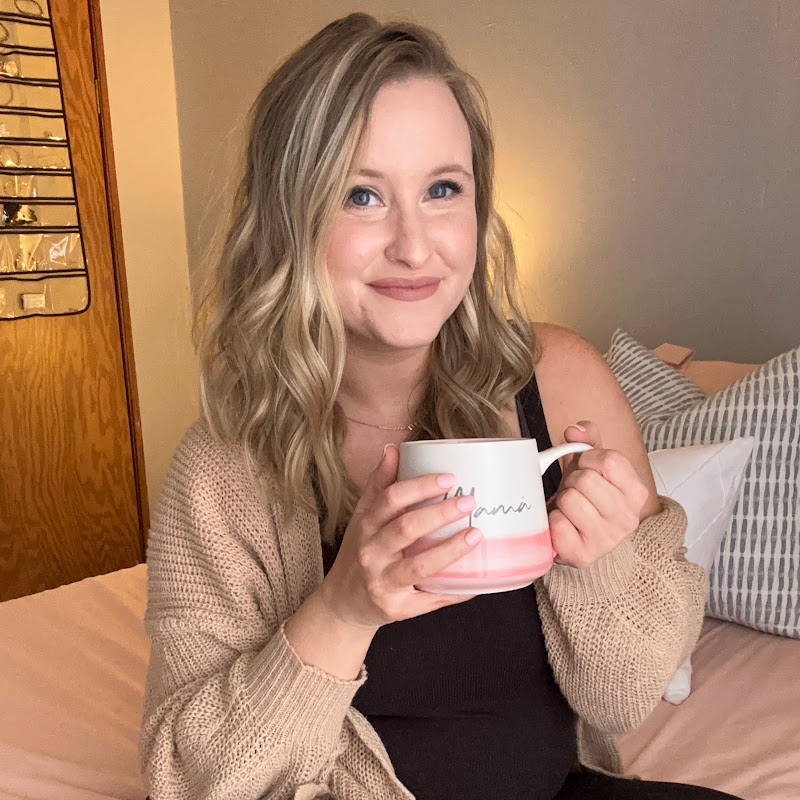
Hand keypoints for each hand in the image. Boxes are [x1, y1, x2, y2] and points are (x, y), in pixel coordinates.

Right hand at [318, 444, 481, 629]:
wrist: (343, 603)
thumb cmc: (361, 552)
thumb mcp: (363, 518)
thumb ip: (379, 485)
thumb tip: (394, 449)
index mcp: (366, 525)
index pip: (390, 499)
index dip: (420, 486)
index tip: (449, 477)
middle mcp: (370, 552)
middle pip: (406, 528)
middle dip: (439, 513)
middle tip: (469, 501)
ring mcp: (382, 582)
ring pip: (419, 566)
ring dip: (450, 550)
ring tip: (475, 535)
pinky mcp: (396, 609)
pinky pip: (430, 600)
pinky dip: (456, 591)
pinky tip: (477, 581)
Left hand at [548, 421, 649, 567]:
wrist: (580, 535)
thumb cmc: (587, 496)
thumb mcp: (592, 464)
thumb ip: (587, 439)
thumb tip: (574, 430)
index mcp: (636, 492)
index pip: (610, 460)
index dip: (589, 459)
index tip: (586, 468)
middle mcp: (628, 518)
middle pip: (585, 479)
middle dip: (572, 481)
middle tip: (576, 492)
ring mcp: (607, 540)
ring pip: (569, 500)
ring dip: (562, 500)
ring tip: (569, 508)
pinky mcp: (583, 556)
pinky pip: (557, 525)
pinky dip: (553, 522)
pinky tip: (563, 525)